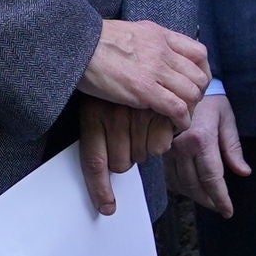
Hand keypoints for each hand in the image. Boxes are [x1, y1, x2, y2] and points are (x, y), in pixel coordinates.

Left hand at [75, 93, 177, 215]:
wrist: (114, 47)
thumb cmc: (105, 81)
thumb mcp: (92, 107)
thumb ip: (99, 139)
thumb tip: (104, 184)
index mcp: (92, 117)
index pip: (95, 162)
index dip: (100, 188)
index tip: (107, 208)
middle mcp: (113, 115)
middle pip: (121, 164)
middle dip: (125, 158)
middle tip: (126, 139)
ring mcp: (138, 110)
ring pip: (144, 155)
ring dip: (144, 147)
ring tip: (140, 126)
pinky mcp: (160, 106)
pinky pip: (163, 144)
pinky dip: (162, 138)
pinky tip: (157, 121)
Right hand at [80, 17, 210, 120]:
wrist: (77, 45)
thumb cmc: (95, 41)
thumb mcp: (131, 31)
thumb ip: (149, 41)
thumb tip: (156, 52)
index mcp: (159, 35)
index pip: (199, 53)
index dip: (201, 72)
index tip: (193, 84)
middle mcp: (162, 51)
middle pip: (199, 76)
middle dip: (197, 93)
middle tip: (186, 104)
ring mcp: (155, 70)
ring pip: (192, 93)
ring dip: (190, 108)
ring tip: (179, 116)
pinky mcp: (144, 90)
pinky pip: (176, 108)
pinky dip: (181, 119)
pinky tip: (174, 125)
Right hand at [163, 91, 246, 216]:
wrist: (183, 85)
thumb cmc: (209, 100)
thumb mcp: (227, 120)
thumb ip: (233, 148)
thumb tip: (243, 172)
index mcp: (201, 139)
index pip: (212, 178)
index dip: (221, 198)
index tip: (228, 211)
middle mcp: (181, 146)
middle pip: (195, 186)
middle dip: (209, 201)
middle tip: (220, 207)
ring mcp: (167, 148)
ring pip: (180, 184)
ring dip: (195, 196)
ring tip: (209, 200)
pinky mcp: (160, 149)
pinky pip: (169, 176)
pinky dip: (181, 187)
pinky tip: (191, 188)